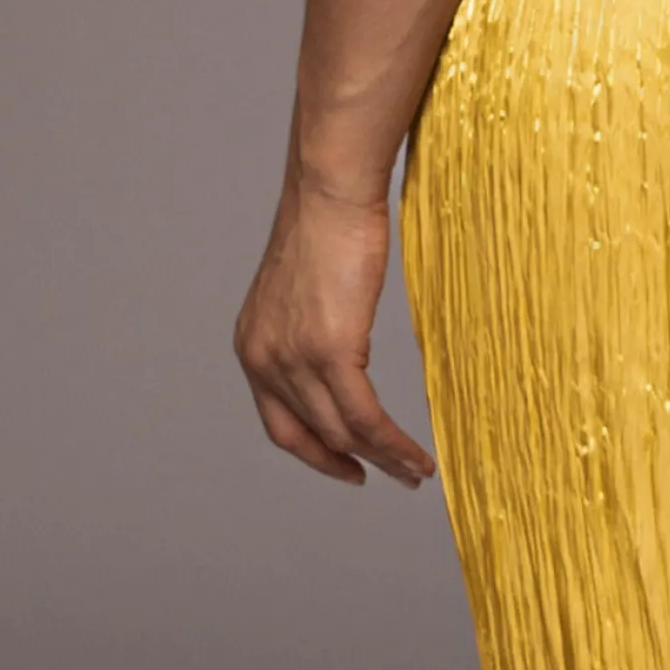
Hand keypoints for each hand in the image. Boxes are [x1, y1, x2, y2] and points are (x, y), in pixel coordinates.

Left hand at [233, 171, 434, 487]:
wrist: (330, 193)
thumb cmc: (327, 226)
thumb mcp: (307, 291)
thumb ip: (314, 331)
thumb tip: (347, 353)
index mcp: (254, 348)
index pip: (279, 424)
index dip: (314, 454)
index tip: (346, 467)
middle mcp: (264, 360)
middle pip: (314, 434)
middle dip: (356, 463)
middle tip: (395, 476)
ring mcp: (294, 359)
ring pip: (342, 433)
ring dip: (384, 460)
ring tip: (416, 471)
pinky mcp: (330, 352)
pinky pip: (365, 417)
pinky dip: (392, 444)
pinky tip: (416, 454)